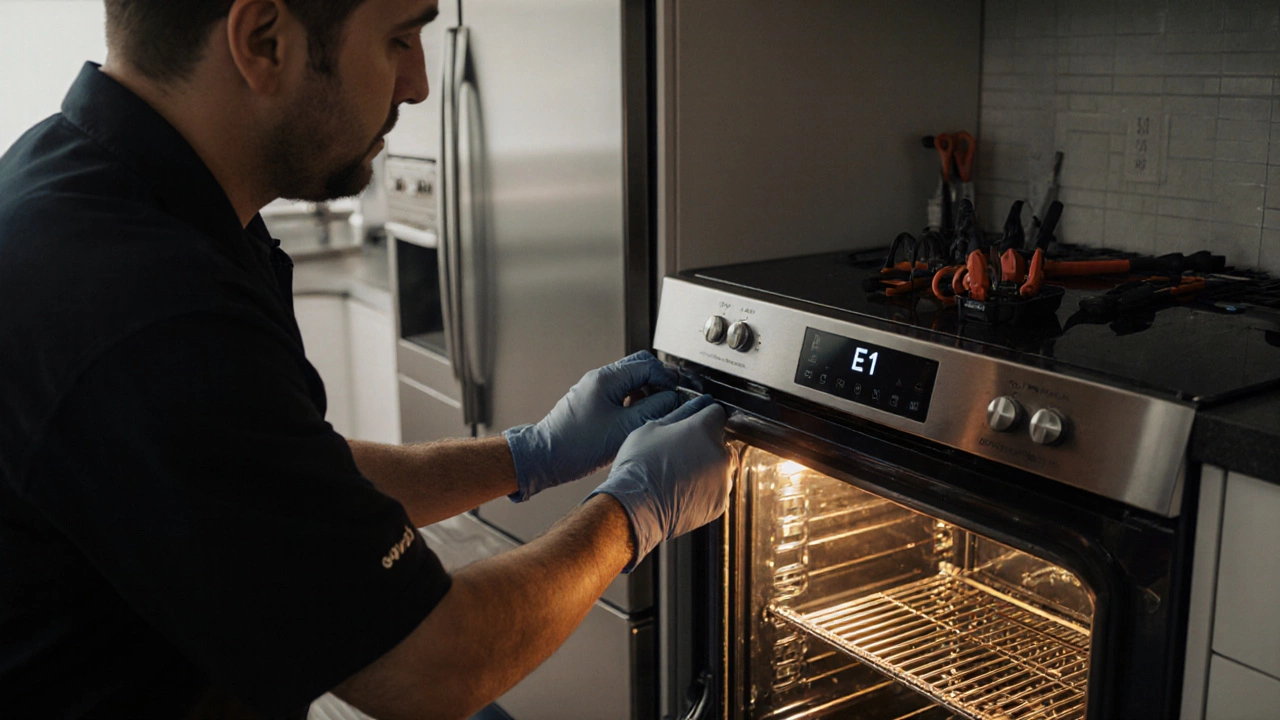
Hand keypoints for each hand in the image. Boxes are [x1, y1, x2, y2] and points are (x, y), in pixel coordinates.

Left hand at [504, 351, 680, 501]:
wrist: (546, 457)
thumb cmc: (578, 445)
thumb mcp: (625, 428)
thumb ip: (654, 409)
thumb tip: (672, 398)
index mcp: (607, 378)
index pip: (648, 365)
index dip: (667, 379)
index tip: (677, 395)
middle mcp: (599, 378)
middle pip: (638, 368)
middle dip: (657, 382)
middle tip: (670, 399)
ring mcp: (593, 389)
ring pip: (629, 381)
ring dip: (645, 392)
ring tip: (654, 411)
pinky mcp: (590, 402)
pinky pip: (618, 393)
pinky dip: (632, 401)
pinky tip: (635, 419)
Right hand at [588, 394, 730, 572]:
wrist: (635, 508)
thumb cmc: (638, 467)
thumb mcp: (651, 429)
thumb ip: (680, 413)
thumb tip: (697, 403)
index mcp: (703, 429)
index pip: (717, 413)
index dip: (705, 417)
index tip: (696, 424)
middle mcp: (719, 453)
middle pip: (721, 441)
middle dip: (707, 443)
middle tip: (680, 453)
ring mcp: (723, 479)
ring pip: (722, 466)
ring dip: (708, 466)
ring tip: (679, 474)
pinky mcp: (720, 503)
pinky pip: (718, 489)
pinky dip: (706, 488)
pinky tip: (683, 490)